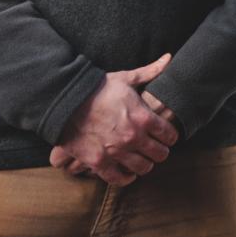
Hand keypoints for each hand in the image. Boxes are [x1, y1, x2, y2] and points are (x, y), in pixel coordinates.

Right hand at [52, 53, 178, 186]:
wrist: (65, 101)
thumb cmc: (97, 88)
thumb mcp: (126, 78)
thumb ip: (150, 71)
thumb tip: (169, 58)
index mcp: (144, 118)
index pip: (170, 135)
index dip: (170, 135)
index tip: (167, 135)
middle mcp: (133, 138)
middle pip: (160, 155)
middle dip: (160, 151)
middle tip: (156, 148)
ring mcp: (116, 152)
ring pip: (143, 168)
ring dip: (145, 164)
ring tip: (142, 158)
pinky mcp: (99, 162)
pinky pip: (119, 179)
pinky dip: (126, 177)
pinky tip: (128, 172)